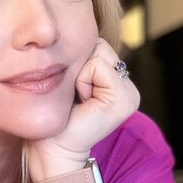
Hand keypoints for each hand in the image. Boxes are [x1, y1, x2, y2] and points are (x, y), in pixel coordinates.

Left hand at [27, 37, 140, 180]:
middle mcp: (128, 88)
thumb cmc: (54, 119)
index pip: (97, 45)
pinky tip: (82, 102)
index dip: (77, 63)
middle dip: (79, 65)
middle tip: (74, 95)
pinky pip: (98, 66)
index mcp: (117, 84)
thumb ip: (80, 60)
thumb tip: (72, 33)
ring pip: (98, 53)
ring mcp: (130, 95)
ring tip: (78, 99)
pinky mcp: (124, 99)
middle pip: (99, 45)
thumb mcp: (69, 82)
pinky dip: (83, 80)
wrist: (52, 149)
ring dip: (79, 74)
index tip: (72, 91)